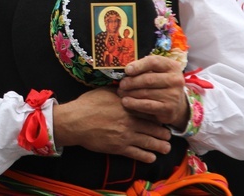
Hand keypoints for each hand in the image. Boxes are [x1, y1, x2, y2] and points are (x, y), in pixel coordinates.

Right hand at [53, 87, 170, 163]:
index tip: (162, 118)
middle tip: (168, 135)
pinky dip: (148, 157)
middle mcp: (130, 121)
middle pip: (154, 128)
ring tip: (166, 148)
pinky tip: (152, 157)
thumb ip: (119, 91)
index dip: (158, 115)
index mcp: (128, 106)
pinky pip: (138, 154)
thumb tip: (127, 87)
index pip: (150, 111)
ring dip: (160, 146)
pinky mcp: (119, 148)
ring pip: (150, 143)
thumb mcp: (104, 92)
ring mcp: (126, 136)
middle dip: (164, 133)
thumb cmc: (87, 105)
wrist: (75, 122)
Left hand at [118, 55, 187, 128]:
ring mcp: (173, 95)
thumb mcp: (157, 71)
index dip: (138, 65)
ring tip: (121, 92)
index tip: (127, 70)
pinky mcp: (169, 109)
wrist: (176, 104)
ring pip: (145, 92)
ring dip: (130, 93)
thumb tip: (126, 69)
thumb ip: (144, 68)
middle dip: (131, 82)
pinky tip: (126, 101)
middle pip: (148, 79)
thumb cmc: (161, 83)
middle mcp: (175, 80)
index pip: (153, 62)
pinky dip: (134, 103)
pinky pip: (147, 105)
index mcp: (172, 66)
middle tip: (121, 84)